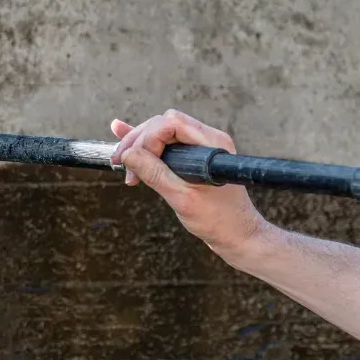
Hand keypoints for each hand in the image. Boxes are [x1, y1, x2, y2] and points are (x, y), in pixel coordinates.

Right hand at [109, 110, 268, 259]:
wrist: (238, 236)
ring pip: (162, 134)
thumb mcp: (183, 199)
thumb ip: (155, 174)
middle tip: (121, 164)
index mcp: (211, 144)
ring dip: (140, 147)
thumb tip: (128, 155)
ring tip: (123, 166)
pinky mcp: (193, 159)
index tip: (133, 162)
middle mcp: (207, 140)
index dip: (147, 138)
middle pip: (163, 125)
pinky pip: (167, 145)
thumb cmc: (219, 220)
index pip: (170, 123)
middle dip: (138, 141)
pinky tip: (121, 132)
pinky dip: (146, 145)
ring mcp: (201, 148)